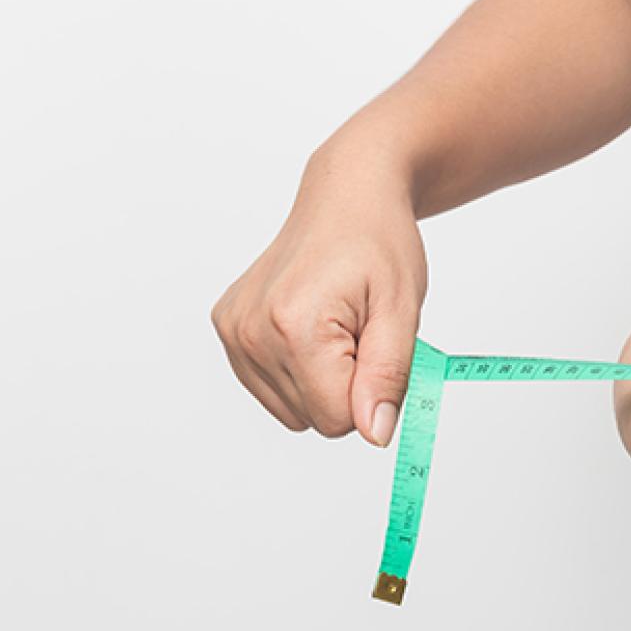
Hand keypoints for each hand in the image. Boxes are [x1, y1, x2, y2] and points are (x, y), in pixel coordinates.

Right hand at [210, 150, 427, 445]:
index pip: (337, 419)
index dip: (371, 392)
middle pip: (314, 419)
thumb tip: (374, 433)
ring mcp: (233, 331)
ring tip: (338, 325)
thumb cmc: (379, 243)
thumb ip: (388, 378)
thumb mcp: (402, 310)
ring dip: (324, 379)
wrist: (347, 197)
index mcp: (293, 326)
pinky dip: (300, 368)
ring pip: (292, 410)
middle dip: (349, 385)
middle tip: (360, 329)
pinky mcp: (228, 329)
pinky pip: (271, 388)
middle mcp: (250, 332)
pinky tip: (313, 324)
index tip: (377, 344)